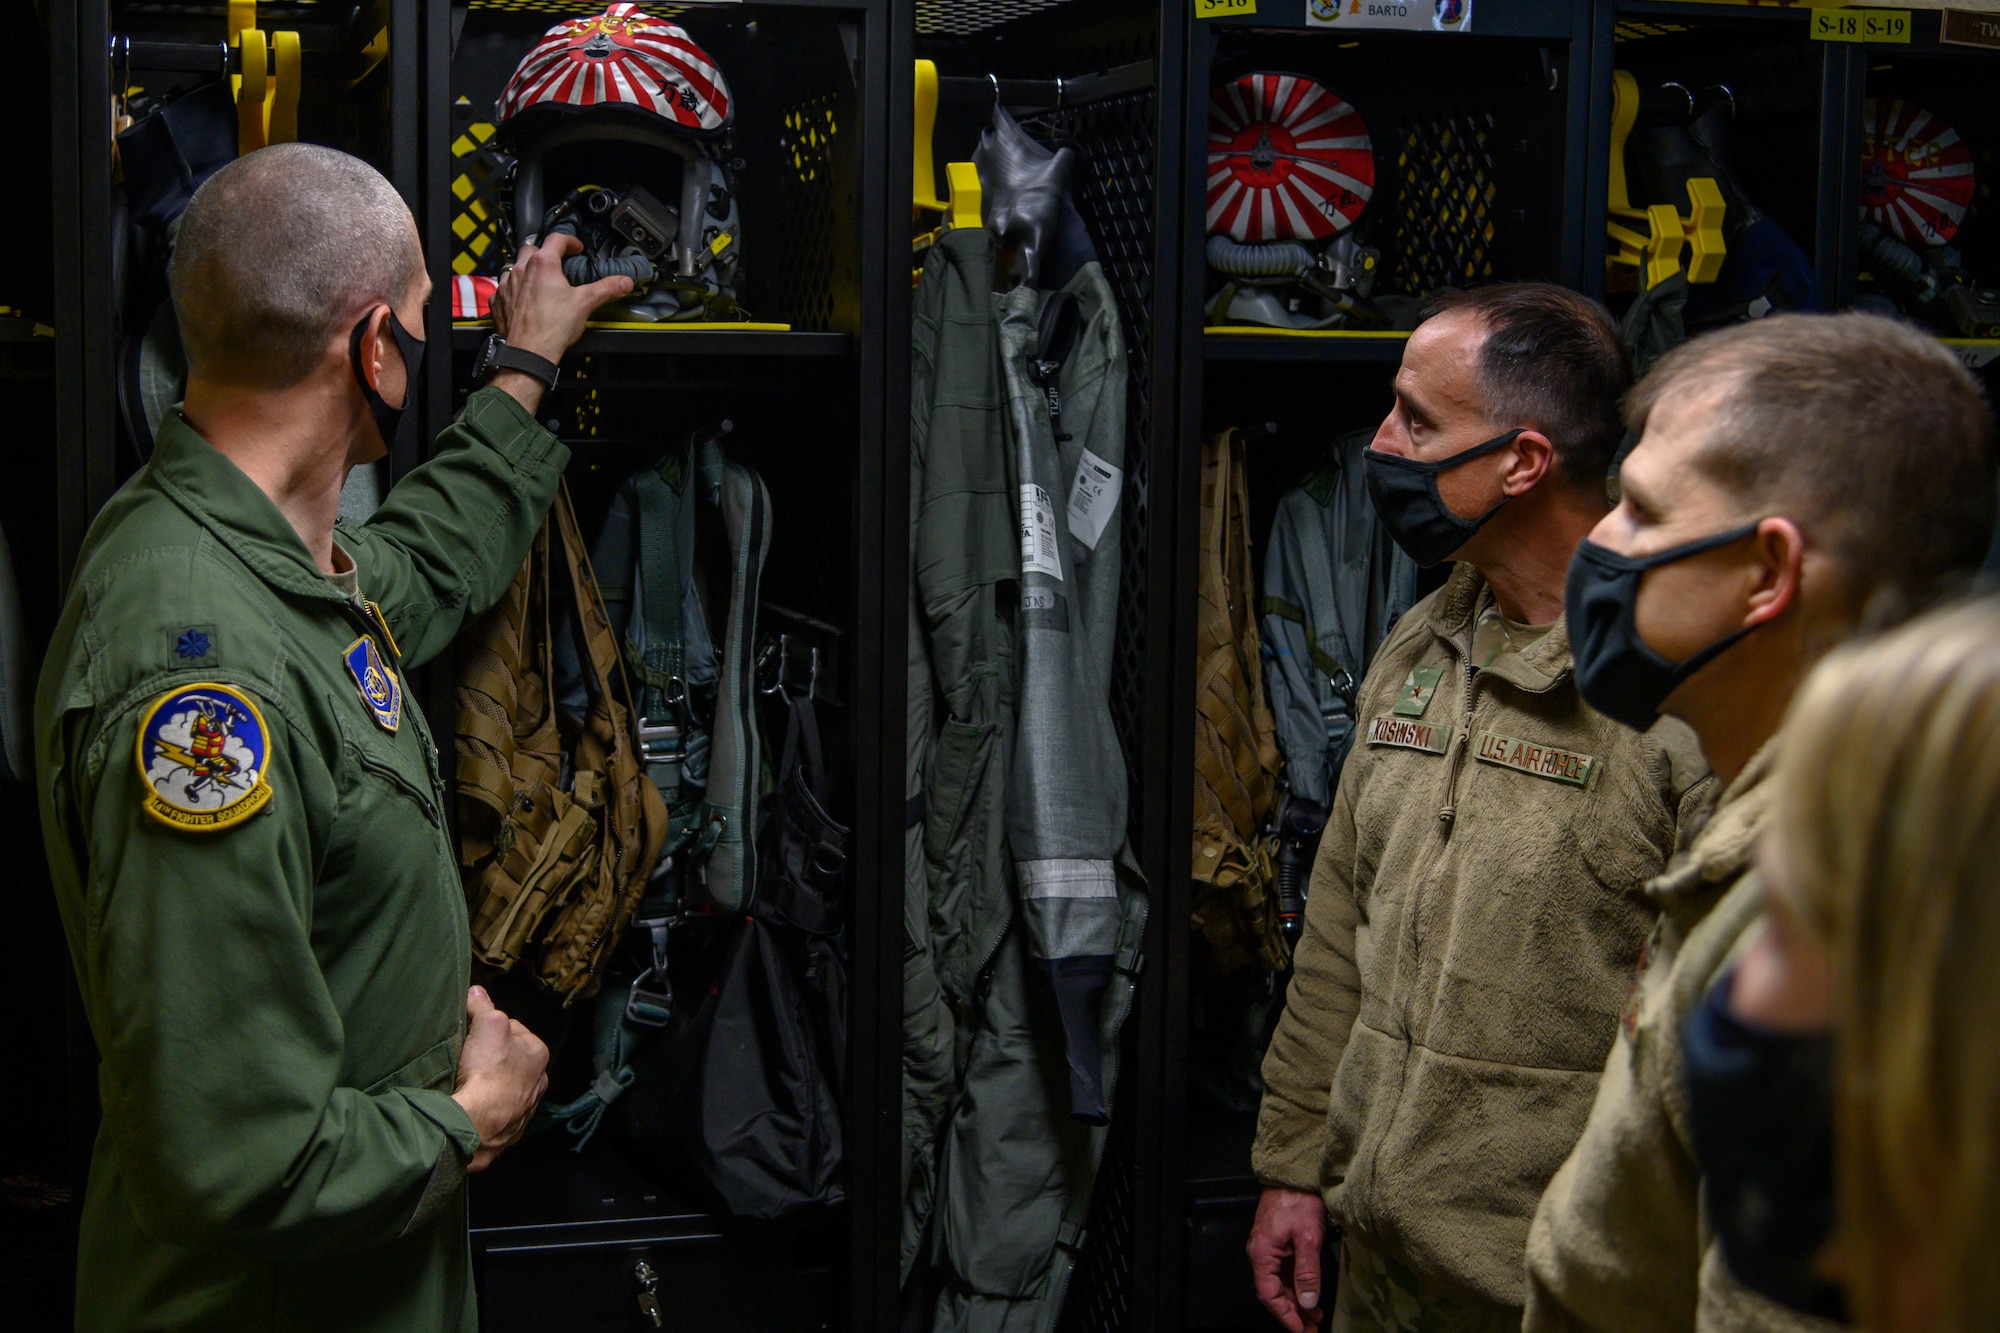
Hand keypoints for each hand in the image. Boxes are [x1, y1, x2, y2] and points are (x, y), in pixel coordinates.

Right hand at [451, 985, 549, 1171]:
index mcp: (539, 1053)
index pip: (513, 1029)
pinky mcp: (510, 1130)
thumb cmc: (489, 1069)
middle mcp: (539, 1081)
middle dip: (492, 1058)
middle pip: (510, 1059)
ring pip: (505, 1086)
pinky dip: (487, 1107)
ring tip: (469, 1083)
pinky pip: (498, 1112)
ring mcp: (526, 1109)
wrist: (477, 1123)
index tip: (474, 1035)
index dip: (490, 1028)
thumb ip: (483, 1006)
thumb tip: (477, 992)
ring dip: (491, 1084)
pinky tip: (473, 1105)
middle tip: (470, 1060)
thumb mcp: (487, 1024)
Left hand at [486, 232, 632, 414]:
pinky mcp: (498, 302)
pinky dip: (512, 289)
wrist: (528, 353)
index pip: (556, 239)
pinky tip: (521, 298)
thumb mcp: (585, 304)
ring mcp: (506, 285)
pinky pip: (502, 288)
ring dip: (525, 268)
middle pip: (531, 248)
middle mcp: (520, 269)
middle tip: (556, 264)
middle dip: (544, 252)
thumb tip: (624, 282)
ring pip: (513, 266)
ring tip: (537, 280)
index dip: (570, 241)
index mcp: (542, 264)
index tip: (576, 248)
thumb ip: (606, 289)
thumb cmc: (553, 327)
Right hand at [1248, 1187, 1327, 1331]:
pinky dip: (1296, 1285)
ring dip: (1296, 1301)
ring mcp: (1269, 1248)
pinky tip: (1310, 1294)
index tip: (1301, 1330)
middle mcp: (1261, 1253)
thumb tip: (1308, 1301)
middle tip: (1311, 1329)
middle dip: (1292, 1313)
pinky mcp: (1278, 1243)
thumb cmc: (1298, 1200)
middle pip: (1273, 1292)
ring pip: (1279, 1283)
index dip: (1285, 1315)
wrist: (1294, 1174)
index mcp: (1262, 1253)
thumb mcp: (1308, 1238)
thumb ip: (1307, 1272)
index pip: (1269, 1294)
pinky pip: (1284, 1271)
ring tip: (1314, 1317)